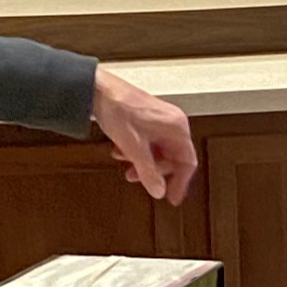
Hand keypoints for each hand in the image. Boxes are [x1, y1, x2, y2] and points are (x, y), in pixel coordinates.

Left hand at [90, 66, 198, 204]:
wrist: (99, 90)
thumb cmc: (118, 109)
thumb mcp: (134, 148)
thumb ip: (148, 172)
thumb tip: (158, 190)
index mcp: (177, 128)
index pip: (187, 163)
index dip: (180, 183)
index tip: (171, 197)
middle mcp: (173, 123)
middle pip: (172, 158)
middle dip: (155, 171)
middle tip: (140, 180)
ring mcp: (161, 120)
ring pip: (159, 151)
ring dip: (143, 162)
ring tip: (127, 165)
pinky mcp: (149, 118)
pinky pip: (150, 142)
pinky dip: (138, 151)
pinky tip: (122, 151)